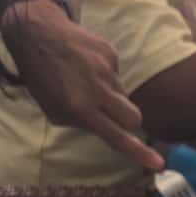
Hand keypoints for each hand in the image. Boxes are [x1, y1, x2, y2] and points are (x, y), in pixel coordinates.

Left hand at [0, 1, 162, 173]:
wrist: (37, 33)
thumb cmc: (42, 77)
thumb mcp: (54, 110)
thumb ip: (81, 123)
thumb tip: (105, 127)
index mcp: (81, 109)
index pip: (117, 136)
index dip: (139, 152)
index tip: (158, 163)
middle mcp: (98, 90)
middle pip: (134, 117)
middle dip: (129, 122)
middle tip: (114, 117)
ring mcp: (107, 69)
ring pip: (123, 94)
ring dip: (111, 95)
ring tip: (88, 82)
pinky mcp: (110, 52)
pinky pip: (116, 73)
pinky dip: (105, 75)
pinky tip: (87, 66)